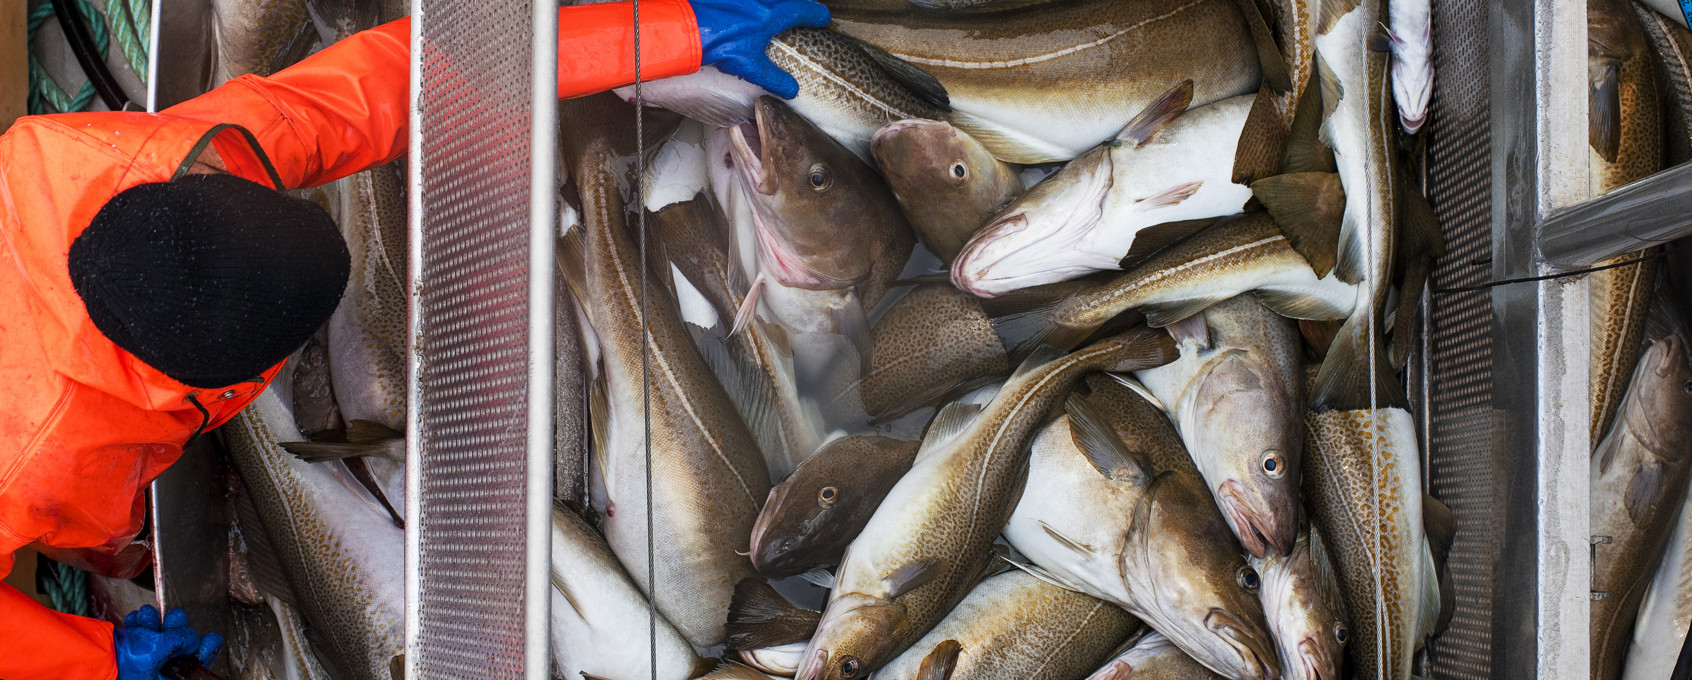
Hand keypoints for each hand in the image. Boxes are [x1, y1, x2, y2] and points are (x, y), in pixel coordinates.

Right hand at [114, 606, 223, 679]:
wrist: (88, 658)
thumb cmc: (122, 662)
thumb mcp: (158, 650)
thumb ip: (180, 640)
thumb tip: (192, 638)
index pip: (194, 667)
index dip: (205, 650)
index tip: (213, 638)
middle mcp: (156, 675)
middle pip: (178, 647)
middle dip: (175, 629)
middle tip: (172, 619)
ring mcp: (143, 663)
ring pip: (159, 636)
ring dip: (154, 623)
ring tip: (145, 619)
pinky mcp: (129, 651)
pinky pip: (141, 635)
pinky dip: (139, 625)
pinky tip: (135, 622)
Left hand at [690, 0, 830, 98]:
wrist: (681, 27)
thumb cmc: (716, 43)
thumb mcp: (748, 64)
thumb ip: (772, 77)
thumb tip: (791, 89)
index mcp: (770, 14)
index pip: (803, 9)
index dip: (816, 14)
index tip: (823, 18)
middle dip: (796, 5)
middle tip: (800, 11)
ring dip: (772, 5)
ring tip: (774, 11)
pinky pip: (747, 1)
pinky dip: (750, 5)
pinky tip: (745, 11)